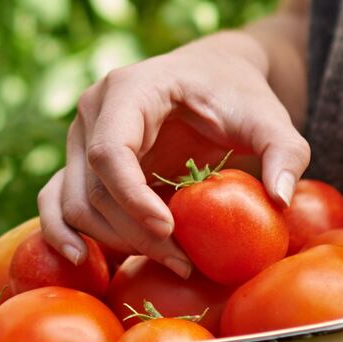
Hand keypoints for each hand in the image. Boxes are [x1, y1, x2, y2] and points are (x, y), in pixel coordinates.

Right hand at [40, 31, 309, 275]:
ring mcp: (79, 139)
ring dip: (115, 243)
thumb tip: (280, 199)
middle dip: (135, 234)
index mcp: (129, 88)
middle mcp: (92, 111)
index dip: (133, 198)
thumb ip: (285, 152)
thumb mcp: (270, 118)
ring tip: (172, 260)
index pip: (110, 151)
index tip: (171, 230)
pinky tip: (87, 263)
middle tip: (186, 261)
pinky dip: (66, 235)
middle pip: (93, 187)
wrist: (212, 77)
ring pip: (75, 204)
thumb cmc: (238, 95)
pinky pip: (57, 204)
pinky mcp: (78, 164)